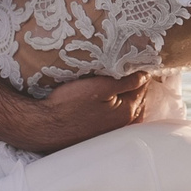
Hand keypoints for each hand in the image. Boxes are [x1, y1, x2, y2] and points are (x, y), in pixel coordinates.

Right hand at [3, 71, 153, 152]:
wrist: (44, 126)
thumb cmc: (69, 105)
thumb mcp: (99, 87)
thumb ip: (127, 82)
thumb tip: (146, 75)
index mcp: (128, 111)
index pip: (143, 86)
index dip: (138, 70)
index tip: (131, 58)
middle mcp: (123, 124)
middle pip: (136, 97)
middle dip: (133, 82)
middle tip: (123, 65)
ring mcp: (111, 130)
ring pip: (125, 105)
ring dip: (122, 93)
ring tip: (112, 78)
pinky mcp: (99, 131)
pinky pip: (113, 114)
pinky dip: (113, 103)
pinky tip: (103, 96)